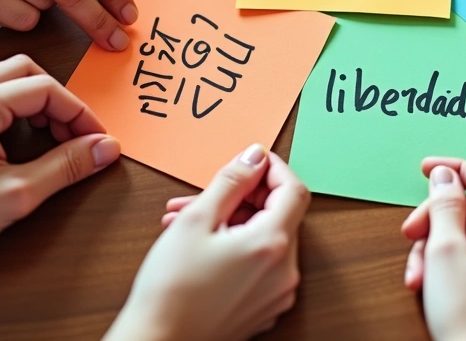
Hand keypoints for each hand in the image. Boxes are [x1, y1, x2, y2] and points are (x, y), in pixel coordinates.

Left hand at [0, 55, 120, 301]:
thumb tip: (103, 148)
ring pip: (8, 80)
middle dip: (60, 100)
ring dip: (38, 103)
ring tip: (55, 139)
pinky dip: (16, 110)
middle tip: (77, 134)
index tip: (96, 140)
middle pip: (27, 71)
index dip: (80, 113)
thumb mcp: (17, 194)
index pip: (46, 89)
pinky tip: (25, 141)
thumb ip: (67, 166)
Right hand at [105, 145, 309, 340]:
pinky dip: (236, 249)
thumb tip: (254, 157)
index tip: (249, 162)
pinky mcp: (263, 308)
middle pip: (277, 216)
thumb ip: (231, 181)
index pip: (294, 190)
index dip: (272, 170)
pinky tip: (199, 248)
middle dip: (241, 198)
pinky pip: (258, 266)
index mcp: (272, 245)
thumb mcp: (197, 219)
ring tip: (187, 222)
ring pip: (263, 240)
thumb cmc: (171, 290)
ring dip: (231, 223)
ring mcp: (276, 294)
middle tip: (204, 195)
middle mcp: (284, 272)